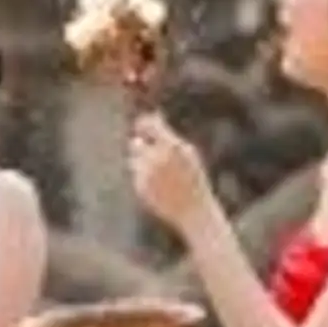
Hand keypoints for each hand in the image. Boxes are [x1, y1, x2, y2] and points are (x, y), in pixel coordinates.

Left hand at [129, 113, 212, 233]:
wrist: (194, 211)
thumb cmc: (194, 180)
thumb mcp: (188, 153)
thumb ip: (168, 136)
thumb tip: (152, 115)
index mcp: (173, 146)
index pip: (147, 124)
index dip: (142, 124)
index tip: (142, 125)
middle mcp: (157, 158)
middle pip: (135, 143)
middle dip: (140, 146)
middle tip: (149, 153)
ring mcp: (147, 174)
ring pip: (133, 160)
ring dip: (141, 164)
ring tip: (158, 175)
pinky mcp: (140, 187)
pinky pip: (135, 176)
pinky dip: (142, 179)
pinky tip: (157, 187)